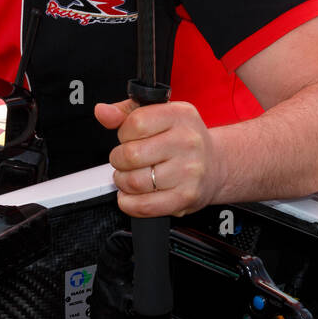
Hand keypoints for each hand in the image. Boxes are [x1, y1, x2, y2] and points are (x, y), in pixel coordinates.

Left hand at [95, 99, 224, 217]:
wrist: (214, 166)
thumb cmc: (182, 141)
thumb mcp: (159, 116)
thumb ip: (127, 113)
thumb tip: (103, 112)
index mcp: (180, 115)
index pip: (136, 123)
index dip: (124, 133)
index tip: (129, 138)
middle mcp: (188, 142)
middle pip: (131, 155)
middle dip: (119, 160)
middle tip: (127, 161)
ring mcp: (188, 171)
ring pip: (134, 182)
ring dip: (123, 182)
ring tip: (131, 177)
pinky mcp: (185, 197)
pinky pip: (144, 205)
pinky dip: (129, 203)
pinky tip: (132, 195)